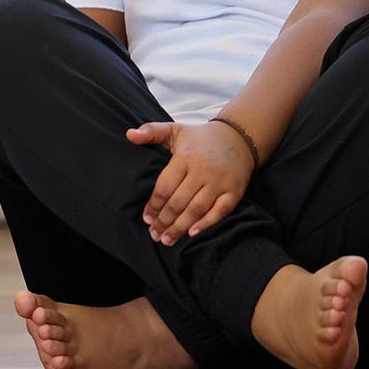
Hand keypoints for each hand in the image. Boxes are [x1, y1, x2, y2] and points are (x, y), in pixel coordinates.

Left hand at [128, 121, 254, 244]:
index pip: (165, 187)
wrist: (238, 137)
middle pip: (179, 202)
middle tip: (154, 234)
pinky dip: (206, 223)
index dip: (154, 205)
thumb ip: (151, 131)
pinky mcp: (234, 191)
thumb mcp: (175, 129)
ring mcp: (220, 182)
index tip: (146, 218)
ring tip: (167, 239)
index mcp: (186, 157)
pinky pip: (220, 211)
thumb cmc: (201, 138)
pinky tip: (192, 233)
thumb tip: (129, 135)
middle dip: (164, 221)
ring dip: (180, 227)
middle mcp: (203, 170)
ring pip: (197, 209)